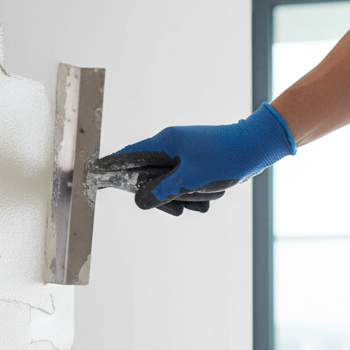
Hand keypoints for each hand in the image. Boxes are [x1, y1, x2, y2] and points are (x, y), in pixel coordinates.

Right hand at [89, 103, 295, 215]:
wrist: (256, 149)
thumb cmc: (224, 158)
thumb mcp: (190, 179)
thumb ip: (162, 190)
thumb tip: (139, 200)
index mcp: (165, 142)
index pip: (129, 155)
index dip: (112, 166)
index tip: (94, 173)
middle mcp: (171, 147)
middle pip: (149, 177)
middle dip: (163, 195)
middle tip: (177, 206)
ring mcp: (183, 156)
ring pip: (169, 186)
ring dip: (184, 198)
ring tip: (202, 196)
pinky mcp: (195, 165)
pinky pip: (185, 187)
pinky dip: (195, 195)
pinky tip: (209, 194)